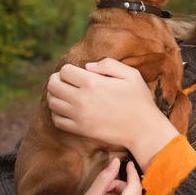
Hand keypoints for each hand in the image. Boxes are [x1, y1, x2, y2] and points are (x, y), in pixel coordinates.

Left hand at [46, 59, 179, 170]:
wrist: (143, 129)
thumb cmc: (139, 100)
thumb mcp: (131, 74)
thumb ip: (108, 64)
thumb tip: (87, 66)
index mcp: (92, 83)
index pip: (64, 71)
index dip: (68, 69)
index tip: (75, 73)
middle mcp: (81, 99)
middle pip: (53, 86)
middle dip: (57, 80)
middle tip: (65, 82)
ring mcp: (79, 116)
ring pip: (52, 103)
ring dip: (56, 96)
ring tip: (65, 95)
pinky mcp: (80, 129)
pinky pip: (57, 120)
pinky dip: (58, 114)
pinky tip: (67, 110)